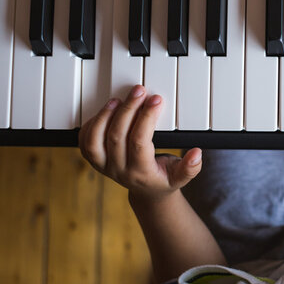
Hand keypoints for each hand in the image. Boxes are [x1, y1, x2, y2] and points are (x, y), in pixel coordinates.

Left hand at [79, 85, 202, 199]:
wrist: (147, 192)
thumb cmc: (164, 179)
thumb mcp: (181, 177)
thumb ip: (190, 168)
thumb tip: (197, 154)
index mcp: (140, 173)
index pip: (139, 141)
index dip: (146, 118)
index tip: (156, 100)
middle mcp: (118, 170)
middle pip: (116, 136)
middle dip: (128, 109)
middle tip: (139, 91)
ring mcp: (104, 166)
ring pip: (94, 140)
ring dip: (104, 116)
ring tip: (117, 100)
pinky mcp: (95, 160)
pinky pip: (85, 141)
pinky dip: (92, 124)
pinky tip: (106, 111)